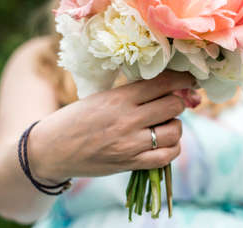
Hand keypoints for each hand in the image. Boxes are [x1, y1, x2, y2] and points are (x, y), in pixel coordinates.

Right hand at [28, 71, 196, 182]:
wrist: (52, 150)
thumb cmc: (77, 118)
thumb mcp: (102, 97)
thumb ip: (133, 93)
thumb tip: (170, 89)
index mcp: (119, 97)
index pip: (163, 83)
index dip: (182, 79)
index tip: (190, 79)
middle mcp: (128, 119)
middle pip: (174, 105)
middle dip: (178, 101)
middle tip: (173, 102)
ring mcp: (130, 144)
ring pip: (175, 130)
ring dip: (175, 125)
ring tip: (165, 124)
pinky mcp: (130, 163)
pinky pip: (167, 156)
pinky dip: (172, 147)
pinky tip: (165, 142)